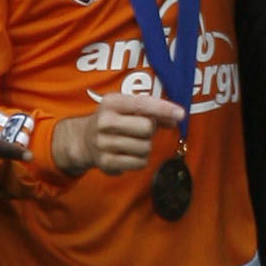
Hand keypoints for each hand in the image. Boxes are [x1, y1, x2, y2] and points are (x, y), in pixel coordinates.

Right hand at [51, 91, 187, 175]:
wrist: (84, 140)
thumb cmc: (114, 120)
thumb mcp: (128, 107)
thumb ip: (153, 110)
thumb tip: (176, 118)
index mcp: (111, 103)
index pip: (142, 104)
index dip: (164, 109)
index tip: (181, 114)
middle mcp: (105, 122)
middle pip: (147, 127)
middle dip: (151, 129)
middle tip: (141, 129)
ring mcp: (103, 143)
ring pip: (146, 147)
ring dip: (146, 146)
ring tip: (133, 141)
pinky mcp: (106, 163)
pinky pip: (140, 162)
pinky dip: (141, 159)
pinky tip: (129, 154)